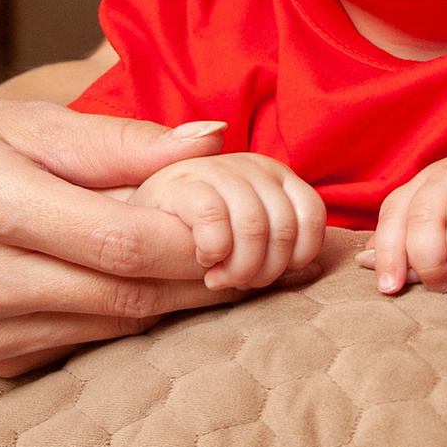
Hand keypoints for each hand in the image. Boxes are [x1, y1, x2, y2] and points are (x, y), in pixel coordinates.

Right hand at [0, 95, 254, 377]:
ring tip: (206, 262)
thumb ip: (122, 139)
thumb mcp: (30, 121)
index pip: (117, 241)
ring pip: (111, 327)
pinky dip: (124, 317)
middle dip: (197, 275)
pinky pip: (82, 345)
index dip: (194, 240)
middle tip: (247, 250)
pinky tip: (144, 285)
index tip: (238, 224)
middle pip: (121, 293)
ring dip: (170, 301)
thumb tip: (211, 143)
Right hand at [132, 150, 327, 295]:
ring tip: (217, 277)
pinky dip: (213, 249)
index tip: (266, 276)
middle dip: (264, 270)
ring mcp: (216, 169)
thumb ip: (278, 253)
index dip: (296, 256)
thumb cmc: (195, 240)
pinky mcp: (180, 182)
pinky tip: (201, 259)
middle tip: (237, 282)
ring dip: (238, 267)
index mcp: (272, 175)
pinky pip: (215, 218)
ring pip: (255, 226)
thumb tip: (314, 269)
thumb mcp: (245, 245)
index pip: (312, 215)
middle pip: (285, 227)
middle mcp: (250, 164)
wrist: (133, 222)